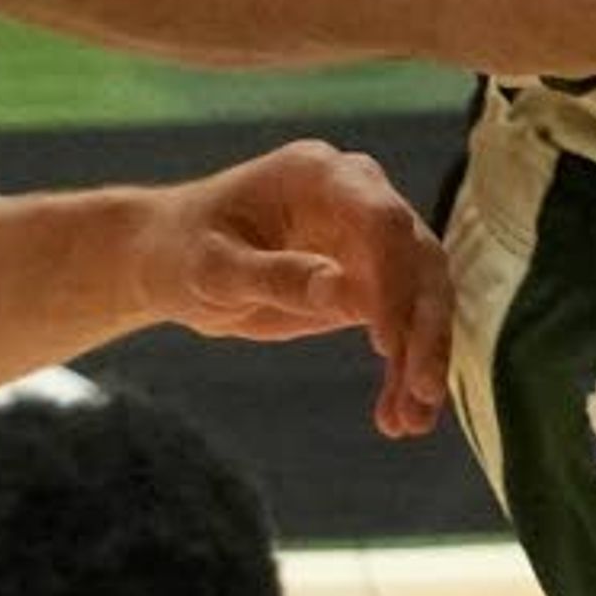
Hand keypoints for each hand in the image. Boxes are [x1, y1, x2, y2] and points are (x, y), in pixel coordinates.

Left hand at [137, 140, 452, 437]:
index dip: (394, 278)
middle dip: (424, 328)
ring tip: (412, 421)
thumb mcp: (212, 267)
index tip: (387, 343)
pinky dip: (403, 368)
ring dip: (422, 357)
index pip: (381, 220)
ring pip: (421, 296)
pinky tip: (396, 416)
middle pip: (417, 258)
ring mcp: (366, 239)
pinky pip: (400, 324)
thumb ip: (274, 275)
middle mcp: (357, 197)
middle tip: (423, 392)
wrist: (170, 260)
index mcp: (319, 174)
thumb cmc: (182, 250)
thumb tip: (339, 289)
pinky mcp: (366, 280)